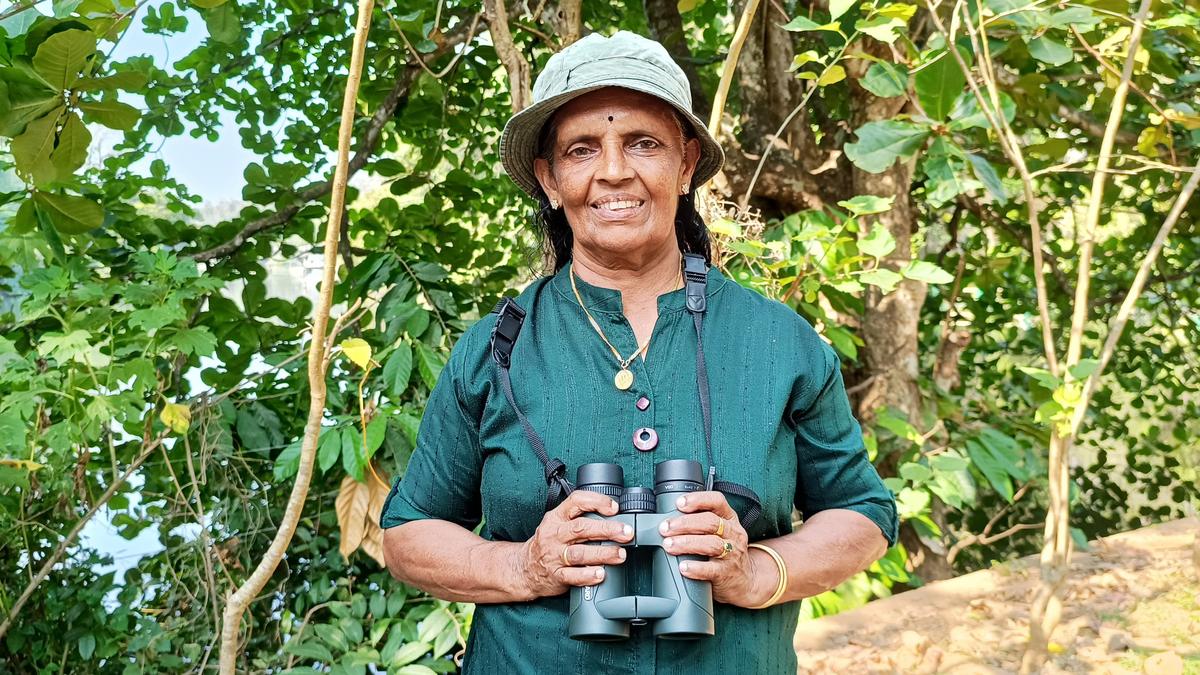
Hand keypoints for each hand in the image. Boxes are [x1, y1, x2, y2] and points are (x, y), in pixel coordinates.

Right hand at [517, 490, 633, 598]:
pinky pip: (572, 575)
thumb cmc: (549, 543)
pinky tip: (600, 574)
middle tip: (626, 532)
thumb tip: (616, 518)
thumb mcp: (558, 523)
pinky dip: (587, 575)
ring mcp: (554, 555)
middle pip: (581, 528)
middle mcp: (554, 534)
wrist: (524, 568)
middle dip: (607, 529)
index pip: (576, 501)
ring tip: (620, 554)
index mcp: (557, 517)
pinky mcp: (555, 575)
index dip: (597, 502)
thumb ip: (581, 518)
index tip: (614, 508)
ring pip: (579, 553)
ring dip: (602, 553)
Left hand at [658, 491, 775, 607]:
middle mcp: (733, 533)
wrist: (745, 580)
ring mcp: (732, 554)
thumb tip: (668, 518)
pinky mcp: (727, 573)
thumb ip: (700, 522)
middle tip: (665, 528)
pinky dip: (696, 568)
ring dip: (687, 543)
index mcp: (729, 519)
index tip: (679, 503)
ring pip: (711, 544)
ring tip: (669, 545)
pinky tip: (683, 567)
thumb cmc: (725, 552)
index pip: (717, 501)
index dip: (698, 500)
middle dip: (684, 523)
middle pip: (710, 522)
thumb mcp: (720, 532)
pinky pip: (711, 569)